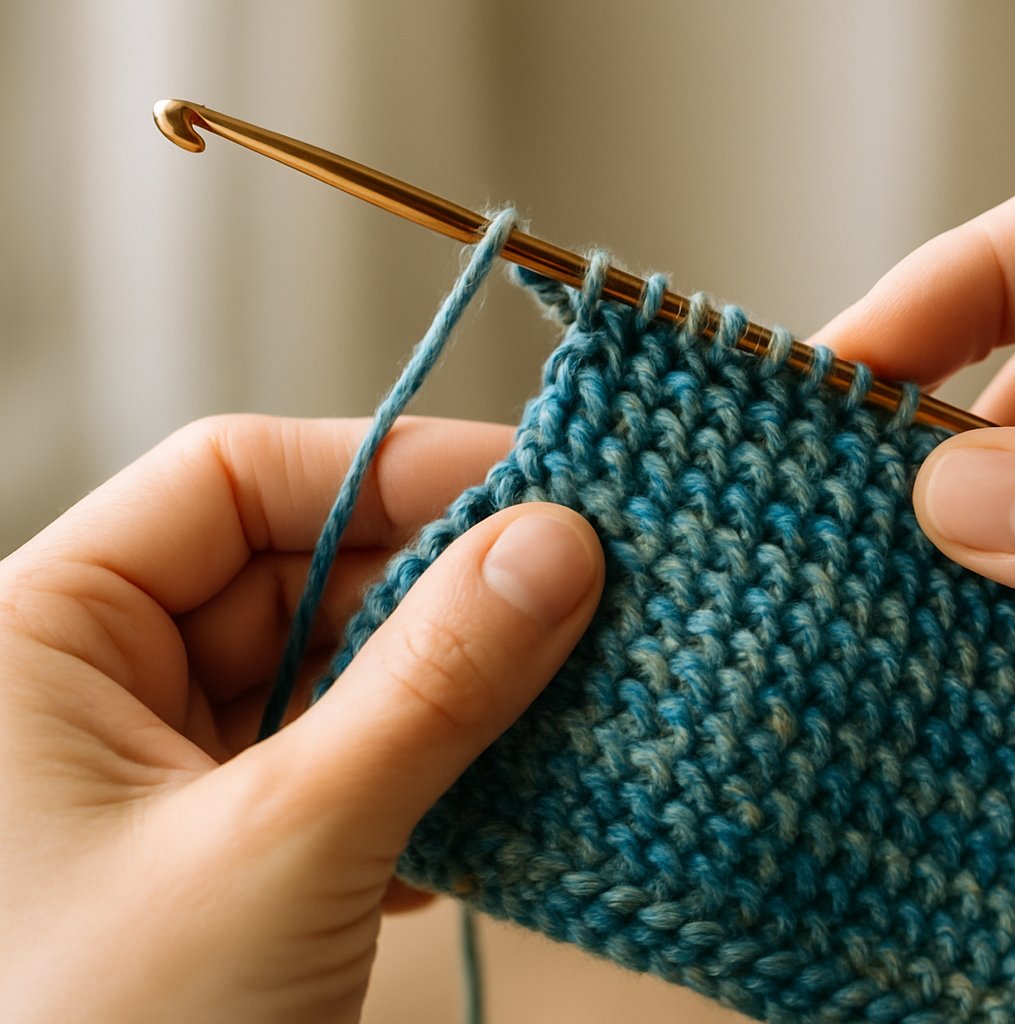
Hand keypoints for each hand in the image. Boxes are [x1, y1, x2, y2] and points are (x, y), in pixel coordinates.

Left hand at [0, 415, 603, 1022]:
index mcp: (35, 640)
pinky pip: (343, 768)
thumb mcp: (280, 847)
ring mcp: (159, 780)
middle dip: (443, 591)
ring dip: (451, 693)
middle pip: (298, 573)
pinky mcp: (225, 859)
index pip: (232, 481)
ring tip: (575, 692)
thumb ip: (427, 686)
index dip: (390, 469)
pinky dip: (430, 778)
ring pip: (333, 677)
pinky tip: (511, 801)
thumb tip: (560, 546)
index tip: (539, 486)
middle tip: (587, 595)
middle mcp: (88, 692)